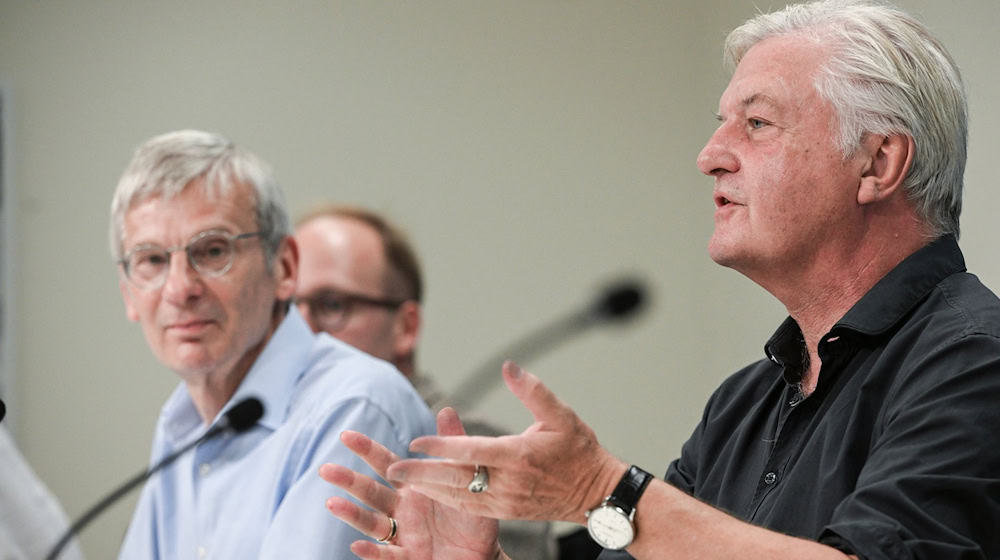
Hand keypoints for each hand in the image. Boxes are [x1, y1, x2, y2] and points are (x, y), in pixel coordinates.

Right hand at [321, 408, 501, 559]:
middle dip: (348, 481)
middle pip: (371, 493)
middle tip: (325, 469)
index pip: (386, 464)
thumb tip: (446, 410)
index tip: (346, 435)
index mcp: (414, 487)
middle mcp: (402, 509)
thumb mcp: (467, 481)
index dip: (367, 451)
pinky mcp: (409, 558)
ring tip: (332, 503)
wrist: (483, 557)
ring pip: (372, 523)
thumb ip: (454, 447)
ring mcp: (403, 535)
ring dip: (352, 514)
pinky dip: (372, 552)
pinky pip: (388, 556)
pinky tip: (356, 545)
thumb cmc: (472, 519)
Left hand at [387, 361, 626, 524]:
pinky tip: (429, 493)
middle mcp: (509, 481)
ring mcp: (507, 501)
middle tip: (391, 469)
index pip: (472, 451)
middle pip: (457, 478)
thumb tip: (509, 366)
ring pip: (459, 496)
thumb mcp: (562, 415)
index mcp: (519, 455)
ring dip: (428, 489)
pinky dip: (446, 500)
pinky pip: (470, 507)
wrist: (597, 494)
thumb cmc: (580, 452)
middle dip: (422, 474)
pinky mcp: (507, 512)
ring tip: (401, 481)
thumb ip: (533, 391)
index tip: (416, 440)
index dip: (441, 446)